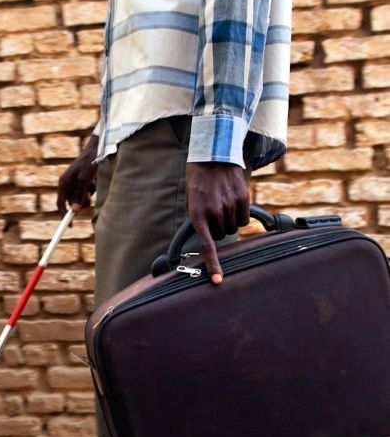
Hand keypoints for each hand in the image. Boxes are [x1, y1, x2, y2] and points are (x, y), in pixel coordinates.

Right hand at [57, 134, 98, 212]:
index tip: (70, 225)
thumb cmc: (88, 163)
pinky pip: (85, 192)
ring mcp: (74, 183)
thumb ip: (79, 195)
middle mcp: (67, 184)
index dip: (64, 215)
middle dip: (80, 202)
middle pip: (71, 202)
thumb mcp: (84, 180)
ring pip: (79, 198)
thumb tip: (74, 210)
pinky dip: (90, 190)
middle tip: (88, 199)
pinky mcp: (81, 182)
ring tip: (92, 185)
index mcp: (63, 183)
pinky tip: (93, 180)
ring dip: (87, 195)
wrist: (96, 150)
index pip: (60, 203)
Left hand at [186, 162, 249, 283]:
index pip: (206, 245)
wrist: (213, 156)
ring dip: (229, 221)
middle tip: (213, 212)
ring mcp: (229, 205)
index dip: (213, 264)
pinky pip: (244, 219)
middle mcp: (214, 212)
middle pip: (221, 235)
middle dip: (218, 228)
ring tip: (222, 204)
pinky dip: (240, 214)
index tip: (218, 280)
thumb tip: (207, 240)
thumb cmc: (199, 182)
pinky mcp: (242, 199)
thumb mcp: (191, 202)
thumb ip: (199, 222)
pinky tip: (233, 201)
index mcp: (197, 215)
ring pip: (234, 228)